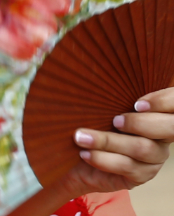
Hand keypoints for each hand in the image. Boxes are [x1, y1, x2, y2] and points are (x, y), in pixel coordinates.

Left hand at [55, 87, 173, 196]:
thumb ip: (111, 93)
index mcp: (158, 112)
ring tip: (81, 137)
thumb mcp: (101, 104)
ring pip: (141, 148)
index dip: (164, 101)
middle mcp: (163, 134)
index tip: (137, 103)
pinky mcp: (143, 174)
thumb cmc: (92, 121)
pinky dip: (103, 159)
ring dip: (107, 141)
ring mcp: (156, 156)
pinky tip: (85, 153)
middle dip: (139, 123)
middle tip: (114, 120)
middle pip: (169, 128)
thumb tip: (96, 70)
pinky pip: (127, 167)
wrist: (79, 157)